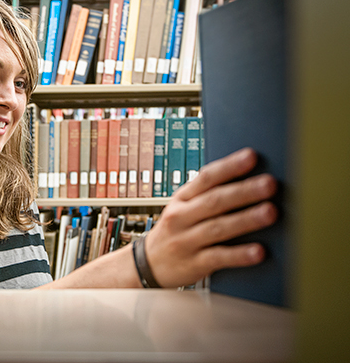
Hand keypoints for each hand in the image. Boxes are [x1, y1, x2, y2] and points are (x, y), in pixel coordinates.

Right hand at [145, 148, 277, 287]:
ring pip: (217, 228)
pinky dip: (239, 255)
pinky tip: (259, 252)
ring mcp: (186, 241)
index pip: (206, 178)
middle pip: (214, 201)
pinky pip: (218, 258)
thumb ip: (209, 195)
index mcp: (182, 198)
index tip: (251, 156)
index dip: (229, 166)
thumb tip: (251, 180)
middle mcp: (182, 217)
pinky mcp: (194, 264)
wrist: (149, 264)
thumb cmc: (177, 231)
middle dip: (244, 191)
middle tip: (269, 184)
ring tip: (271, 212)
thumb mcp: (184, 208)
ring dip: (246, 219)